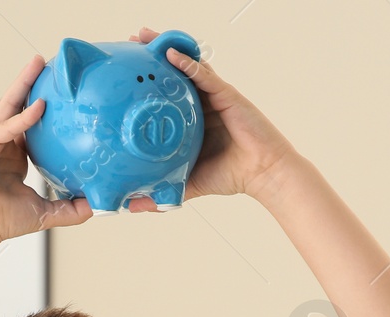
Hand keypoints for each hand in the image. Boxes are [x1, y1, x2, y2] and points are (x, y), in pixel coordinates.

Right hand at [0, 54, 158, 245]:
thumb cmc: (2, 221)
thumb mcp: (46, 213)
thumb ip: (72, 208)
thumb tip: (100, 206)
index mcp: (14, 156)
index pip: (31, 124)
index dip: (44, 108)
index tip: (62, 94)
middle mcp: (2, 144)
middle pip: (18, 107)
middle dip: (31, 84)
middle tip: (49, 65)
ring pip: (9, 107)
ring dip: (23, 85)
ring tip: (37, 64)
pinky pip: (5, 127)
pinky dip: (23, 118)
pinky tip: (39, 106)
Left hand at [126, 27, 298, 204]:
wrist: (262, 175)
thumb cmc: (232, 175)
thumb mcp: (188, 183)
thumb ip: (161, 190)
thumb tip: (131, 205)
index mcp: (194, 120)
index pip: (168, 95)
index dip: (149, 82)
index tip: (127, 73)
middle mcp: (203, 104)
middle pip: (175, 74)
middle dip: (153, 57)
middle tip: (131, 43)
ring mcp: (215, 97)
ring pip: (189, 67)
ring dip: (166, 50)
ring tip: (144, 38)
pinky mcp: (228, 95)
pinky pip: (206, 76)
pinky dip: (189, 64)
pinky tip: (172, 56)